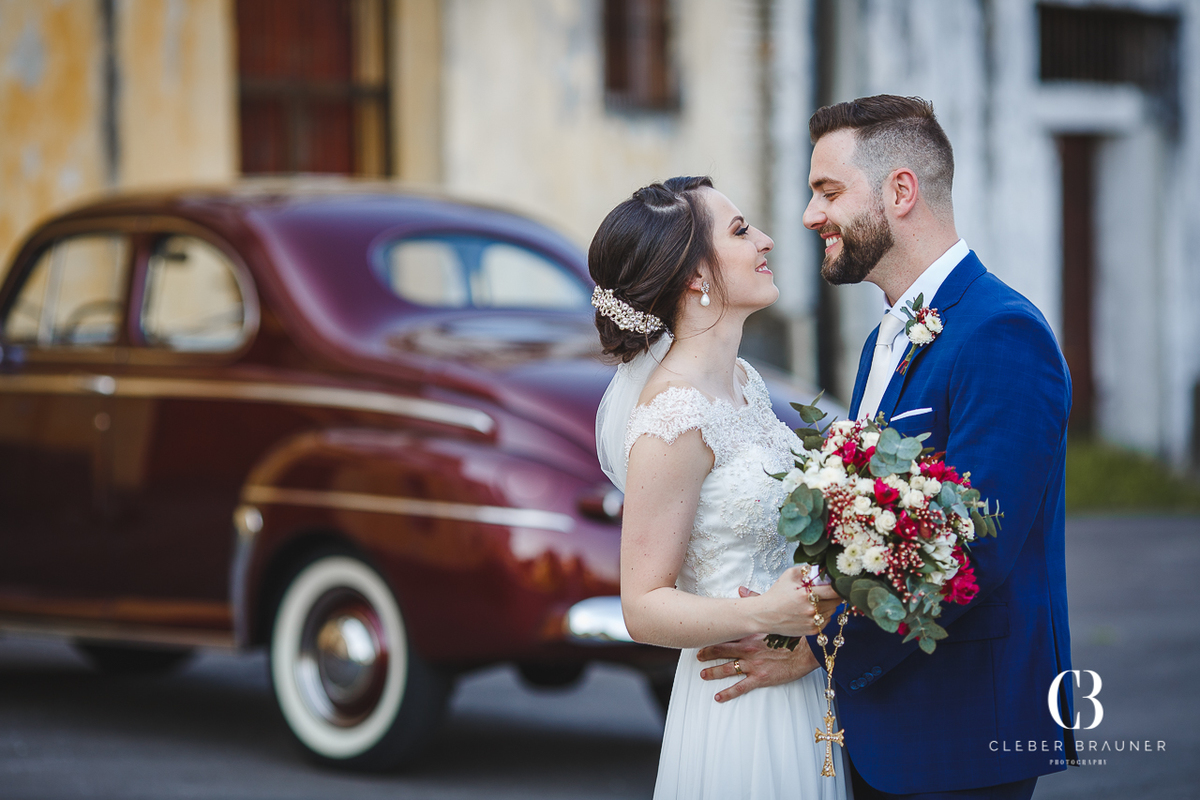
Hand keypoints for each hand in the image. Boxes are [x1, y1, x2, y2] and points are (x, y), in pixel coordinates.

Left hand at [696, 586, 820, 702]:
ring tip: (703, 674)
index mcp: (750, 634)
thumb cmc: (792, 633)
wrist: (807, 650)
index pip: (726, 634)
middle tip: (697, 656)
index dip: (713, 635)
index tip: (702, 636)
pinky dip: (728, 693)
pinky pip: (740, 687)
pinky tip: (718, 697)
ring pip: (727, 669)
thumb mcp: (773, 615)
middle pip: (722, 651)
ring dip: (713, 672)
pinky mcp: (760, 678)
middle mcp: (747, 649)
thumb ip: (755, 602)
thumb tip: (741, 590)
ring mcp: (752, 664)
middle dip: (708, 653)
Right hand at [758, 568, 840, 636]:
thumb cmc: (777, 593)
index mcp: (806, 595)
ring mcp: (812, 622)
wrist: (765, 615)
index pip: (834, 590)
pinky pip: (827, 621)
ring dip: (828, 605)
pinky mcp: (812, 631)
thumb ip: (807, 569)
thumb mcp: (789, 575)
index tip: (837, 582)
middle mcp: (811, 610)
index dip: (838, 586)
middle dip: (833, 595)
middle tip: (825, 591)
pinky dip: (823, 615)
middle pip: (836, 601)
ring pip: (833, 611)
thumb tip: (823, 567)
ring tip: (816, 601)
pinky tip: (812, 611)